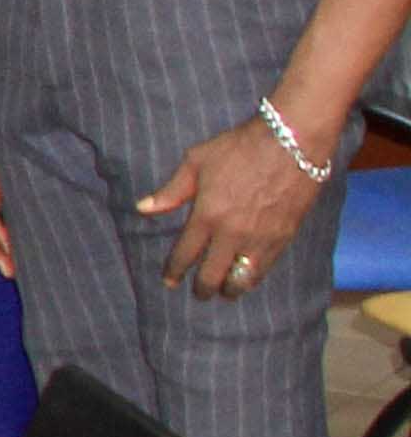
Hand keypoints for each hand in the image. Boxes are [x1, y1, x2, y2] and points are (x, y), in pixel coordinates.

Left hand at [143, 111, 325, 300]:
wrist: (292, 142)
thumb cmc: (241, 147)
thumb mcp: (197, 161)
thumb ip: (172, 190)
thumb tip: (142, 208)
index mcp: (207, 215)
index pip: (186, 253)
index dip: (175, 271)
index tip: (169, 281)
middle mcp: (233, 233)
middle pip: (213, 274)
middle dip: (203, 288)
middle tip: (198, 293)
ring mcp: (261, 238)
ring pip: (243, 278)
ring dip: (231, 289)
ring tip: (224, 292)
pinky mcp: (286, 237)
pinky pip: (266, 267)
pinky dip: (254, 277)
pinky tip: (248, 278)